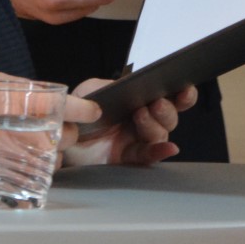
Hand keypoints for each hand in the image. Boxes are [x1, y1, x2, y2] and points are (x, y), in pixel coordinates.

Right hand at [0, 71, 95, 166]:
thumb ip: (24, 89)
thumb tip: (50, 96)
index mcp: (14, 100)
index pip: (57, 104)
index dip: (80, 108)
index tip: (93, 109)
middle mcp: (15, 128)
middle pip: (61, 135)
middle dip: (67, 132)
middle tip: (62, 125)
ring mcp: (9, 151)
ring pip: (51, 157)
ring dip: (55, 151)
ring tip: (44, 142)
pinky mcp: (1, 169)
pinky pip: (33, 172)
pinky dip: (39, 165)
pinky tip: (33, 157)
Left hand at [65, 81, 196, 166]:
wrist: (59, 135)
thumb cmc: (78, 112)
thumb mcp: (91, 91)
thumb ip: (112, 85)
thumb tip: (133, 86)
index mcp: (138, 101)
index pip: (167, 97)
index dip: (181, 94)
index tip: (185, 88)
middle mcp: (143, 120)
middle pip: (169, 117)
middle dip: (167, 109)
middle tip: (155, 102)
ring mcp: (137, 140)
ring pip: (160, 134)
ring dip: (155, 124)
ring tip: (140, 115)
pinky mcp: (129, 158)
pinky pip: (148, 156)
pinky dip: (159, 152)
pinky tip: (167, 148)